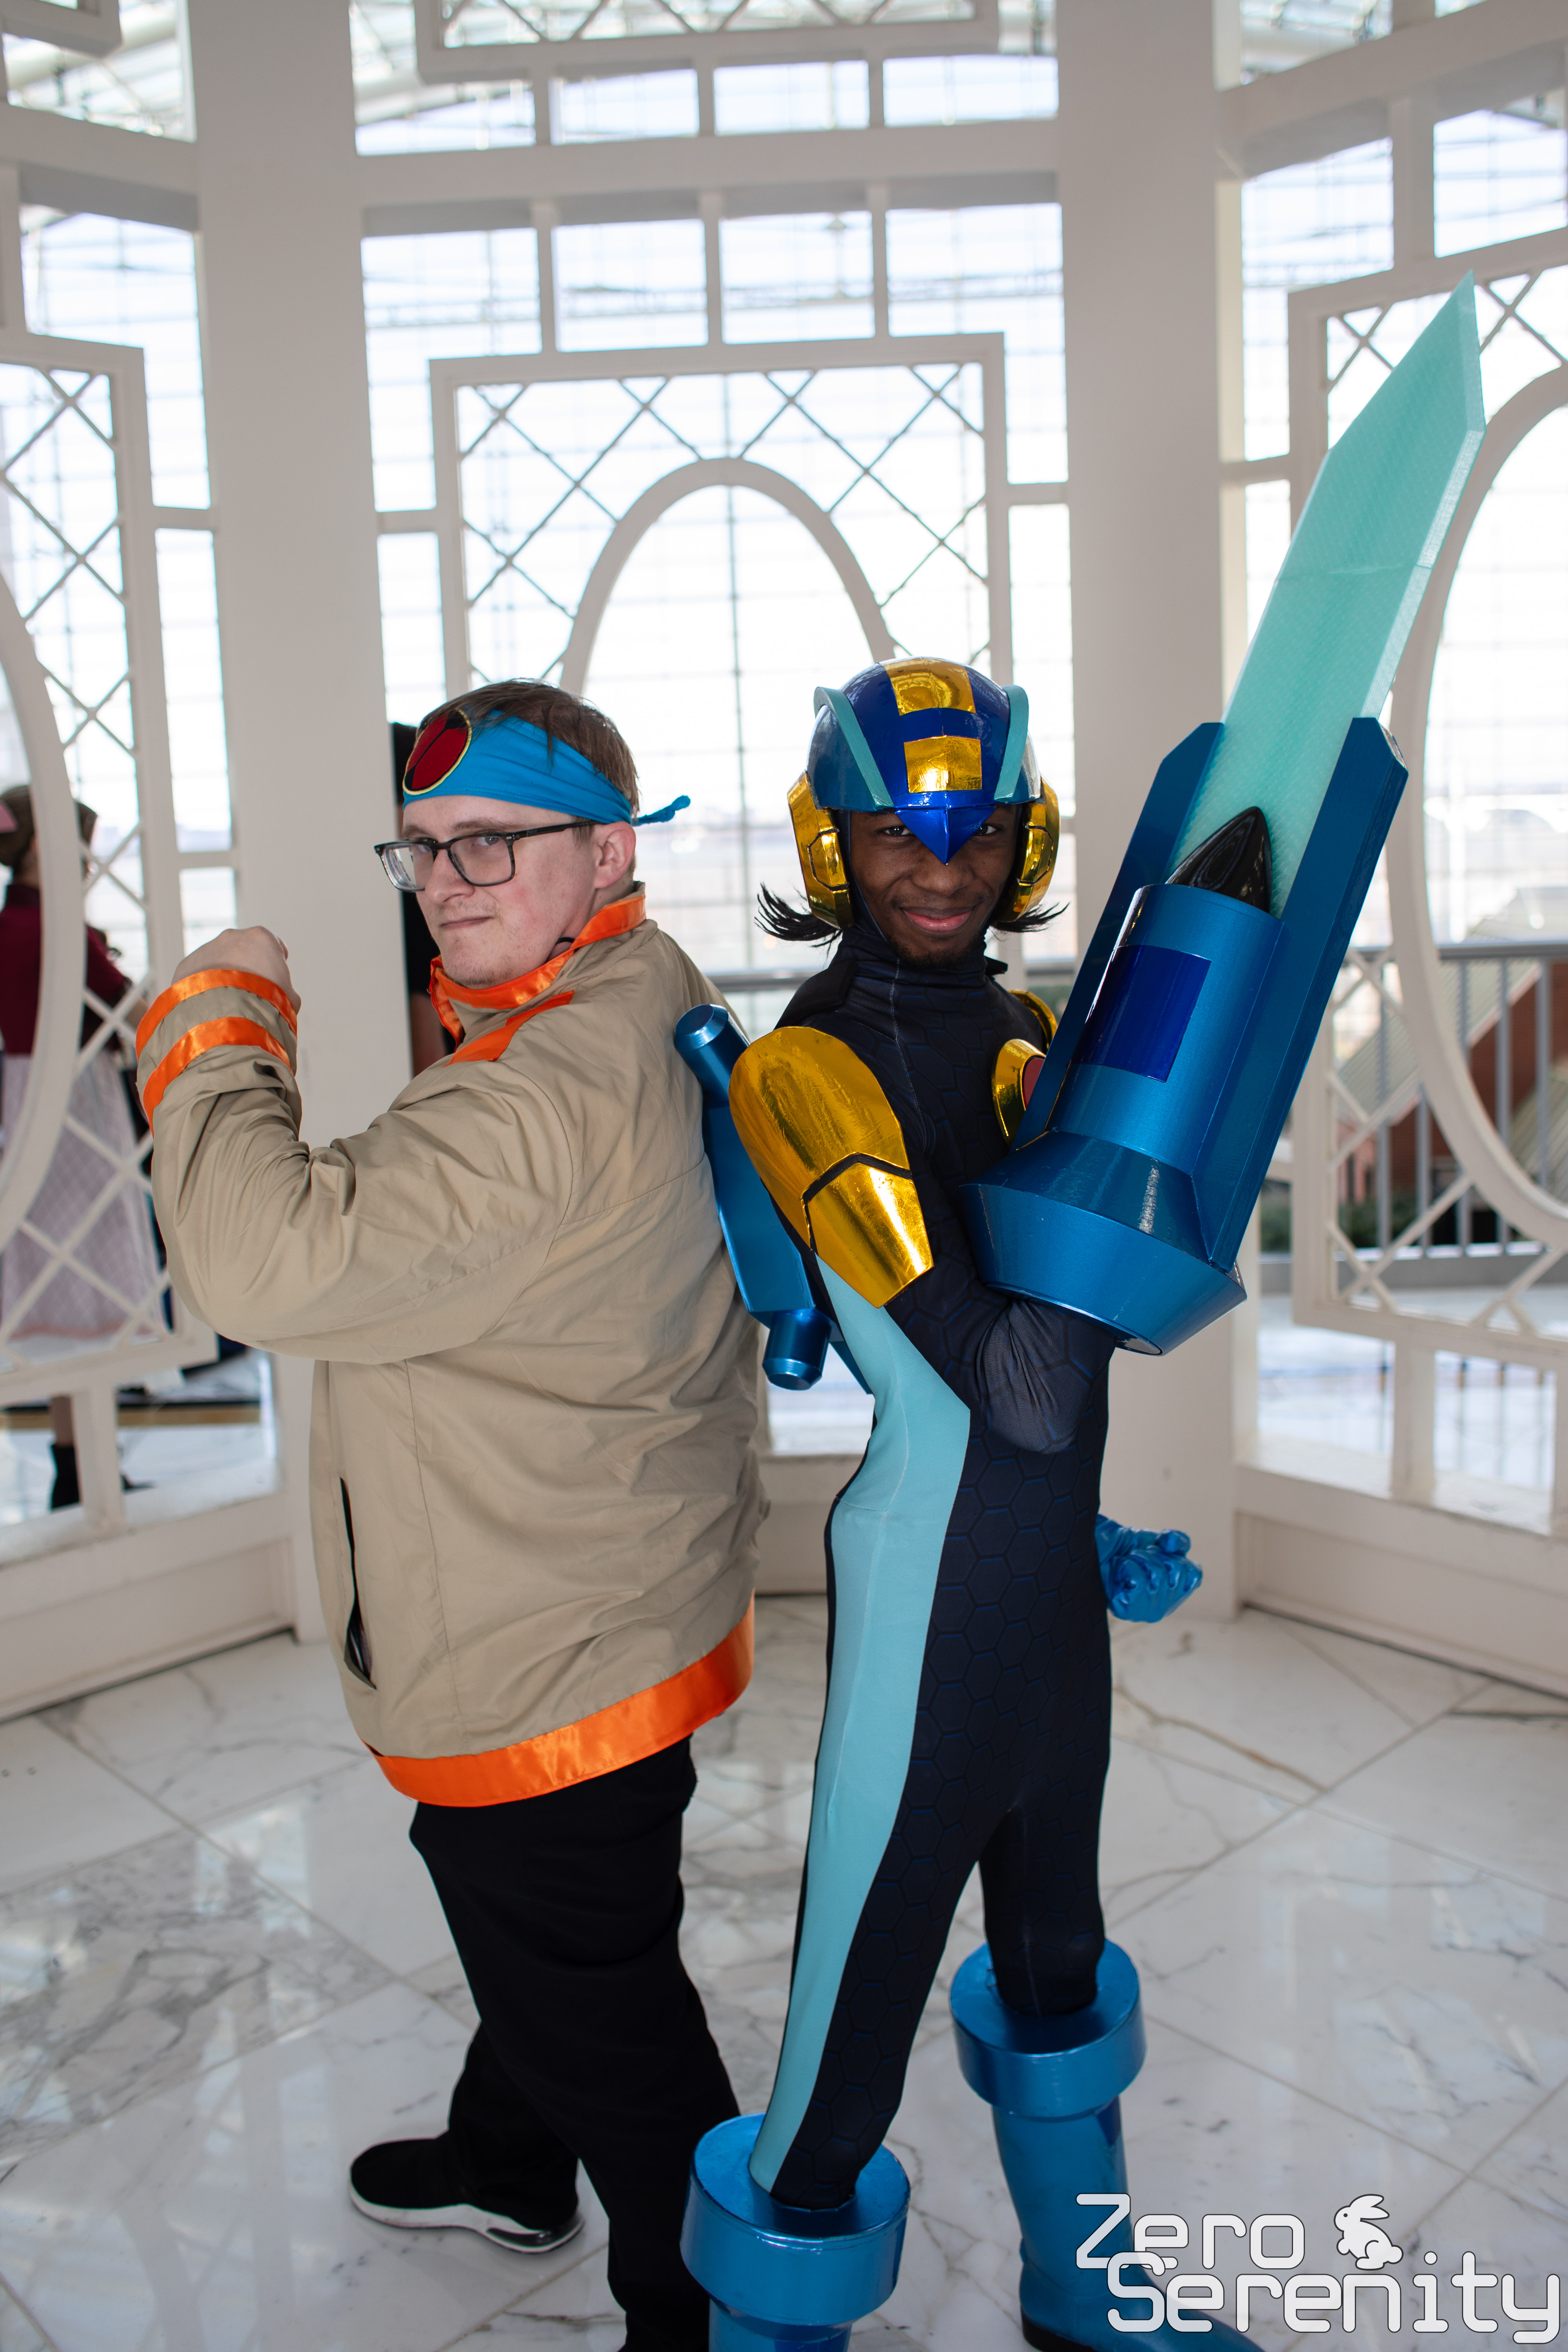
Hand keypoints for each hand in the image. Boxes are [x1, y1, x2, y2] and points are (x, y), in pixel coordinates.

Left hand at [174, 927, 298, 1014]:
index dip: (276, 963)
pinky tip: (211, 1006)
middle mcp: (232, 936)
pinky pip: (198, 976)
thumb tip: (282, 999)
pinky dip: (204, 988)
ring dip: (223, 978)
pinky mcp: (186, 966)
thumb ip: (285, 991)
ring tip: (228, 1004)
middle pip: (243, 952)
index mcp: (261, 937)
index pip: (274, 946)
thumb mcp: (290, 998)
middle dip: (246, 969)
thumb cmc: (267, 1004)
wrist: (229, 1015)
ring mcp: (206, 949)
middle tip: (250, 994)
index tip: (274, 980)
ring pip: (218, 962)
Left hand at [1095, 1515, 1201, 1622]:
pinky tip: (1118, 1573)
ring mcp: (1146, 1611)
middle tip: (1137, 1557)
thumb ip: (1175, 1541)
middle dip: (1156, 1555)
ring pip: (1159, 1577)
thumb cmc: (1119, 1546)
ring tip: (1125, 1563)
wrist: (1089, 1547)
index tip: (1157, 1548)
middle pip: (1178, 1573)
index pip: (1194, 1574)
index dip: (1176, 1555)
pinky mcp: (1128, 1611)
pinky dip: (1128, 1569)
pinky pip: (1141, 1584)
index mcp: (1174, 1591)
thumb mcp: (1153, 1538)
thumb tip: (1174, 1543)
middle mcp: (1164, 1605)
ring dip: (1140, 1560)